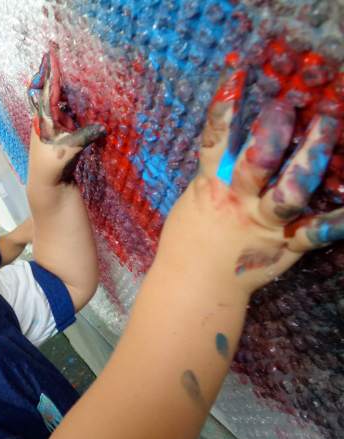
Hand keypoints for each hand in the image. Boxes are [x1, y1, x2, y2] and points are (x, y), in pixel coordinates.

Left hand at [27, 43, 104, 185]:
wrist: (46, 185)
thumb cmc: (52, 167)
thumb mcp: (69, 151)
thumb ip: (83, 137)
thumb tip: (102, 126)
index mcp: (43, 120)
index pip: (47, 91)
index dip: (51, 73)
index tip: (52, 54)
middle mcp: (45, 120)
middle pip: (50, 92)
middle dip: (55, 75)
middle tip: (59, 55)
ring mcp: (52, 126)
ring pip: (58, 101)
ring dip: (64, 88)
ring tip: (70, 71)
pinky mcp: (61, 134)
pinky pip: (66, 112)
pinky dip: (71, 103)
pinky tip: (78, 97)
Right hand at [157, 66, 343, 294]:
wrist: (195, 285)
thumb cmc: (189, 240)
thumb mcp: (193, 201)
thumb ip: (214, 175)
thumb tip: (231, 148)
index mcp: (210, 186)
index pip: (215, 139)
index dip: (225, 106)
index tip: (238, 74)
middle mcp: (238, 200)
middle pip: (258, 160)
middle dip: (275, 130)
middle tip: (290, 105)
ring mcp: (262, 223)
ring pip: (291, 190)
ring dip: (311, 159)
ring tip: (327, 127)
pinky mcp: (284, 245)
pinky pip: (316, 232)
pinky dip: (339, 219)